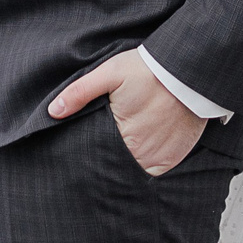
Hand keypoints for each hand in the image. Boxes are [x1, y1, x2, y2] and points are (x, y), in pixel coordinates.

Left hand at [48, 50, 204, 176]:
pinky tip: (138, 154)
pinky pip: (154, 172)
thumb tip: (54, 111)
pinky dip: (146, 166)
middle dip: (107, 161)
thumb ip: (80, 92)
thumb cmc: (147, 70)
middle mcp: (142, 152)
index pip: (98, 156)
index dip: (90, 155)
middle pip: (117, 166)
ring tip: (119, 154)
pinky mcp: (174, 157)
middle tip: (100, 153)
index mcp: (122, 135)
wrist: (188, 71)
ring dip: (126, 166)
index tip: (86, 151)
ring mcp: (160, 157)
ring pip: (135, 172)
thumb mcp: (110, 72)